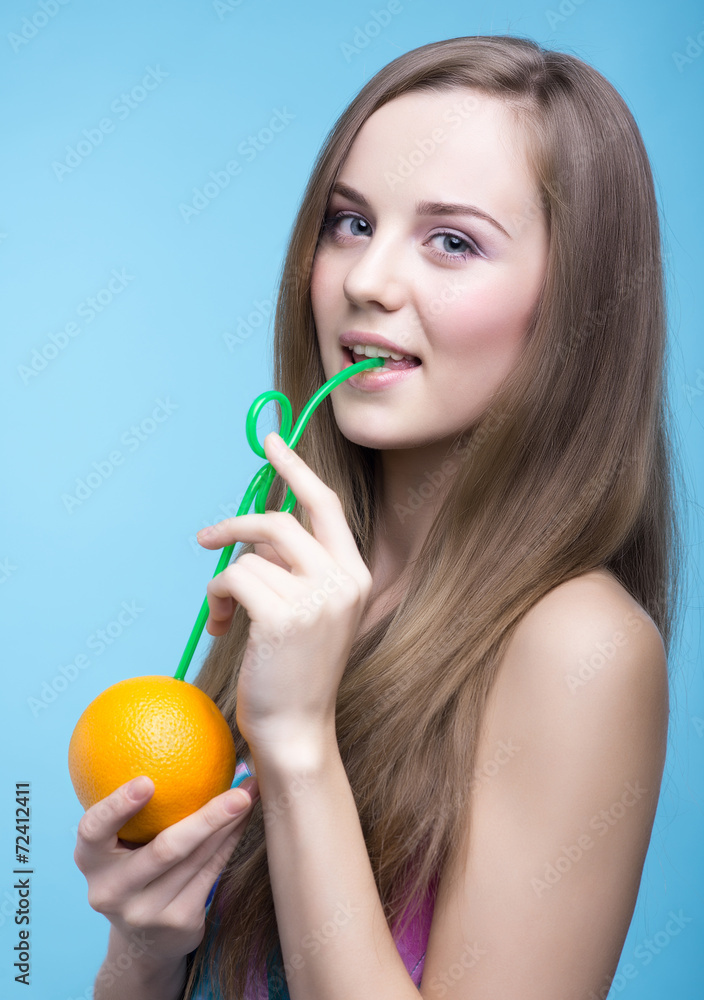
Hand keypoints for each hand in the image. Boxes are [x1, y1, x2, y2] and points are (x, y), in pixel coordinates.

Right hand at [73, 775, 258, 963]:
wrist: (141, 942)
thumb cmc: (131, 865)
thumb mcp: (118, 843)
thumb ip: (133, 805)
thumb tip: (174, 733)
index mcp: (90, 860)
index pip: (94, 830)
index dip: (117, 806)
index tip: (146, 781)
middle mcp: (112, 891)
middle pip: (165, 851)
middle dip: (207, 820)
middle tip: (239, 791)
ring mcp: (145, 912)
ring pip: (198, 860)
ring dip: (230, 824)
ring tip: (253, 792)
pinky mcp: (177, 924)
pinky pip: (212, 873)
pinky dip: (231, 840)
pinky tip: (246, 816)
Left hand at [196, 431, 372, 752]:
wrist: (297, 730)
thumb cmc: (296, 671)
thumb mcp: (311, 612)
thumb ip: (296, 567)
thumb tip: (255, 527)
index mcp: (355, 575)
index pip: (326, 506)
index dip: (296, 469)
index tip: (271, 442)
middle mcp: (343, 580)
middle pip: (280, 521)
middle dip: (236, 523)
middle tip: (206, 537)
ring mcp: (317, 597)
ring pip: (249, 554)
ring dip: (225, 579)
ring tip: (224, 612)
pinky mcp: (283, 616)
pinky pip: (232, 578)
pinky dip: (215, 598)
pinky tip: (219, 626)